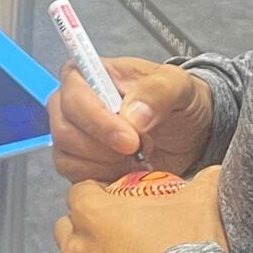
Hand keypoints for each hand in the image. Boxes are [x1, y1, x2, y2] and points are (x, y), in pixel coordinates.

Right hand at [50, 58, 215, 184]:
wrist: (189, 134)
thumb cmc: (178, 102)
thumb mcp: (180, 86)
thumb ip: (159, 91)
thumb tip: (132, 115)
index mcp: (92, 74)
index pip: (73, 94)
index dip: (97, 120)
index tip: (130, 140)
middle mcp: (74, 103)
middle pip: (63, 129)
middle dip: (103, 148)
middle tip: (139, 150)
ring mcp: (73, 134)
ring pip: (66, 156)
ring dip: (105, 164)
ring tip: (137, 158)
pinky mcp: (78, 161)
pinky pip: (74, 175)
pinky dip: (103, 178)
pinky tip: (128, 170)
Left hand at [52, 169, 226, 252]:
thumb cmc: (189, 252)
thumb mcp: (203, 203)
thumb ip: (204, 180)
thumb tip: (216, 171)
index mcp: (91, 214)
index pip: (80, 193)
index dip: (98, 195)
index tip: (117, 202)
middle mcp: (74, 250)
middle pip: (67, 229)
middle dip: (84, 229)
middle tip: (117, 236)